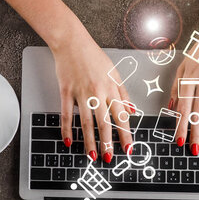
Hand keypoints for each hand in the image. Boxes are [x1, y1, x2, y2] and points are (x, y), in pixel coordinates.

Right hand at [52, 35, 132, 162]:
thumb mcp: (114, 73)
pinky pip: (66, 115)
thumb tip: (133, 112)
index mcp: (111, 88)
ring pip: (86, 122)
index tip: (128, 147)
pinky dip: (67, 129)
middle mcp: (97, 92)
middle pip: (104, 123)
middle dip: (108, 143)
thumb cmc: (93, 56)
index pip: (121, 116)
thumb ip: (123, 94)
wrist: (71, 41)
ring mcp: (80, 93)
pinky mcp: (66, 92)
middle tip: (109, 158)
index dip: (125, 133)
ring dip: (90, 141)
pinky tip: (69, 141)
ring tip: (92, 155)